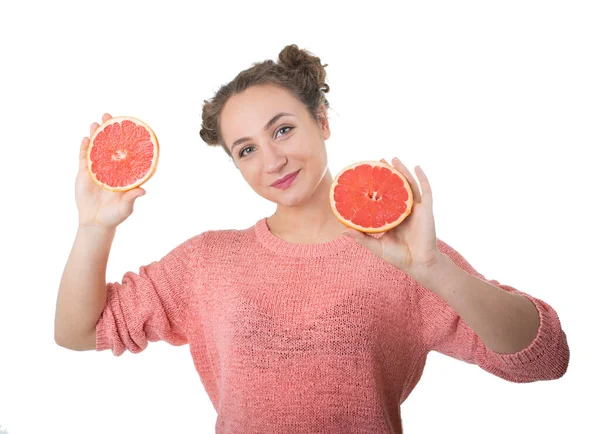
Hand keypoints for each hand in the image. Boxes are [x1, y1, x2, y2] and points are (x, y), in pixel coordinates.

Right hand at [75, 113, 146, 229]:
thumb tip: (142, 190)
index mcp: (124, 174)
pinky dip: (84, 148)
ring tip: (96, 123)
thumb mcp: (125, 207)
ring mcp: (98, 170)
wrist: (95, 222)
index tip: (130, 126)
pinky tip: (85, 139)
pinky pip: (84, 158)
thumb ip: (132, 198)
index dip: (128, 140)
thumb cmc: (115, 216)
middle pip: (110, 146)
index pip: (128, 153)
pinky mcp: (85, 174)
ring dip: (96, 135)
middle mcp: (112, 169)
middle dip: (110, 130)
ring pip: (96, 148)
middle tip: (109, 115)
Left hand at [342, 157, 442, 277]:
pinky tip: (417, 167)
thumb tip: (342, 231)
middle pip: (396, 186)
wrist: (418, 264)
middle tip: (379, 160)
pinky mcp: (426, 210)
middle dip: (389, 173)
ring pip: (409, 184)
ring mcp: (416, 208)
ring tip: (394, 158)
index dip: (377, 186)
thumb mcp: (375, 246)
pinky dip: (422, 178)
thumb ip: (361, 238)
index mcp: (392, 216)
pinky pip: (425, 191)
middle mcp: (404, 210)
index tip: (368, 175)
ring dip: (402, 170)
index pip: (383, 197)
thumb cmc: (398, 257)